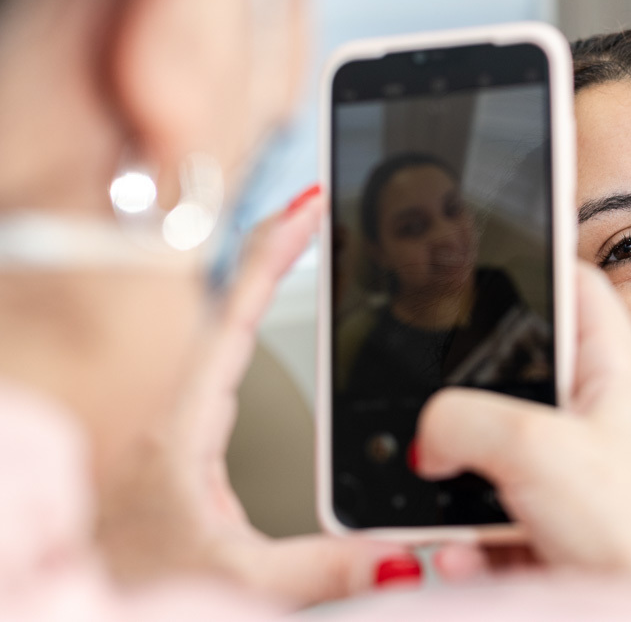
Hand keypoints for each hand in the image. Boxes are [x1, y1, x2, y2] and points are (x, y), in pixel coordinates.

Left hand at [94, 186, 416, 605]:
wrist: (77, 593)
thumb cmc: (127, 578)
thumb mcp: (236, 578)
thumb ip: (323, 567)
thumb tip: (396, 556)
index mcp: (179, 421)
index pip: (235, 315)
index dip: (275, 253)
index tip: (309, 207)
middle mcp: (169, 402)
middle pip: (223, 296)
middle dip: (272, 241)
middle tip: (316, 203)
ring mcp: (168, 407)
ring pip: (211, 315)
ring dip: (258, 268)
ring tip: (301, 234)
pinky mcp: (173, 421)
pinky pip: (213, 343)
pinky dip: (245, 304)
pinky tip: (266, 301)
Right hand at [416, 263, 630, 587]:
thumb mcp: (541, 452)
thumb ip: (465, 421)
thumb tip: (424, 434)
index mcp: (611, 376)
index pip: (579, 288)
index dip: (538, 259)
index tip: (493, 252)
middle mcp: (593, 419)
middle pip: (515, 372)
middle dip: (465, 394)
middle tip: (431, 398)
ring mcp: (570, 473)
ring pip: (489, 450)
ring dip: (455, 480)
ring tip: (443, 499)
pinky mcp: (549, 524)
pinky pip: (487, 514)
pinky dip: (466, 538)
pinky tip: (467, 555)